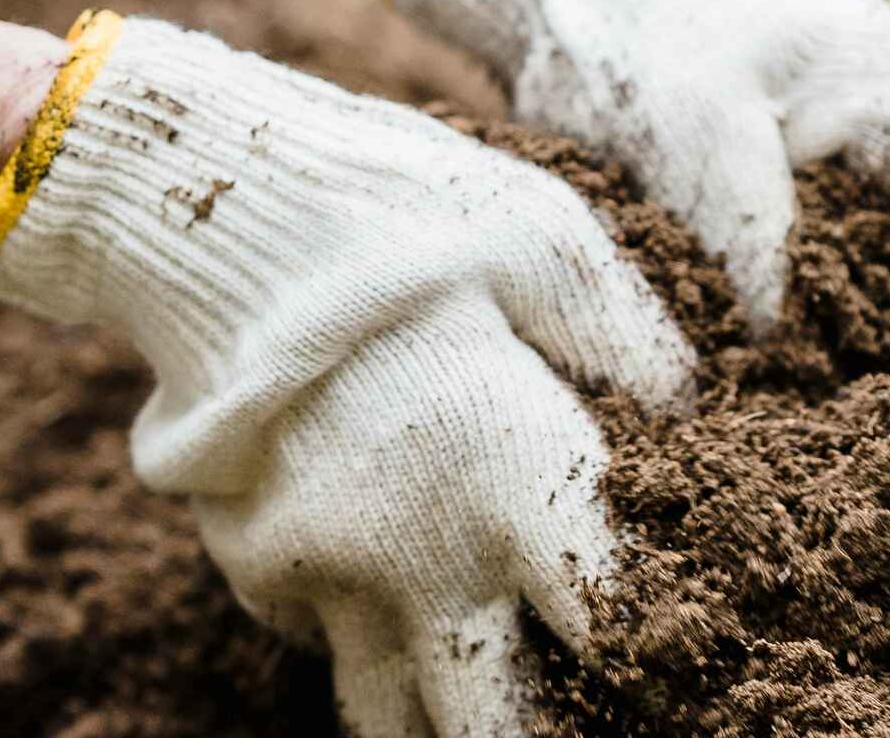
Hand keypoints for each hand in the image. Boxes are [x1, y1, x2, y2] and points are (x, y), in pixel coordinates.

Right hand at [0, 16, 694, 735]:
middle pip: (493, 726)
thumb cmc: (392, 211)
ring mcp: (324, 574)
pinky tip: (376, 584)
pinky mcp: (250, 562)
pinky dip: (351, 628)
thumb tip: (691, 408)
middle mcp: (423, 557)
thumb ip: (626, 340)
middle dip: (533, 732)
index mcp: (517, 481)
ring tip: (475, 702)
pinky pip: (312, 635)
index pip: (611, 625)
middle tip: (565, 715)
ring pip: (391, 712)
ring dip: (437, 717)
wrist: (198, 204)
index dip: (652, 653)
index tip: (676, 662)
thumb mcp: (544, 237)